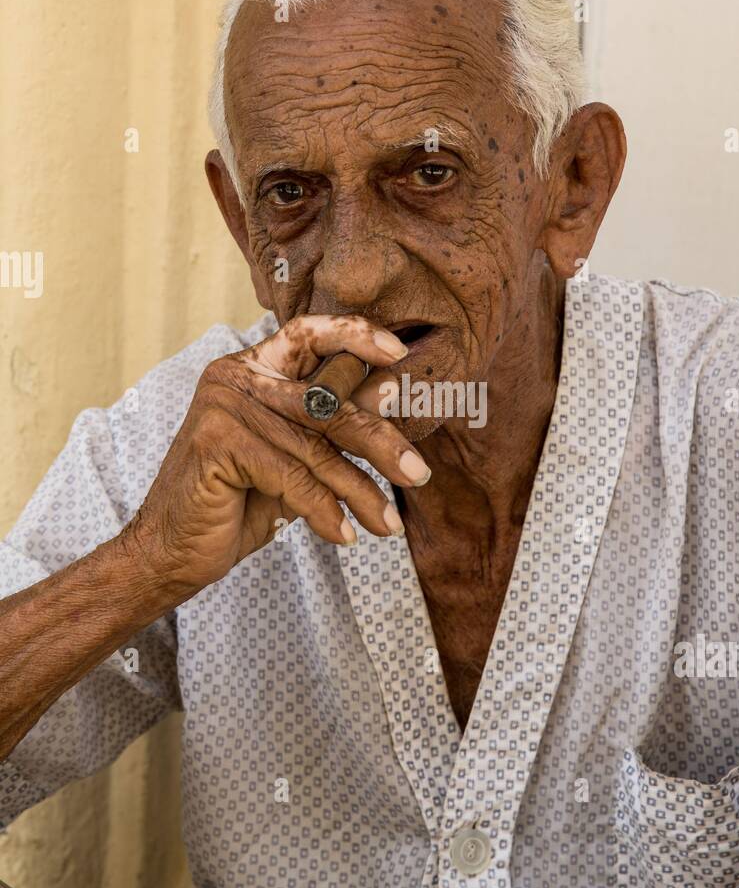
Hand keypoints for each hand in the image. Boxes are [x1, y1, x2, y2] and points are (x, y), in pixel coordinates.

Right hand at [122, 315, 430, 601]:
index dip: (355, 336)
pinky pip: (293, 477)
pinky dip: (325, 512)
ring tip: (389, 523)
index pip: (309, 333)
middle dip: (378, 440)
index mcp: (251, 367)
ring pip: (315, 447)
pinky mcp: (218, 442)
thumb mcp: (296, 459)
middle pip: (326, 401)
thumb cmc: (237, 503)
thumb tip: (392, 389)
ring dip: (360, 490)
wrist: (171, 553)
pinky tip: (345, 535)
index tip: (400, 354)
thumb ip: (333, 424)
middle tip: (418, 473)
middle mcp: (234, 376)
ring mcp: (223, 405)